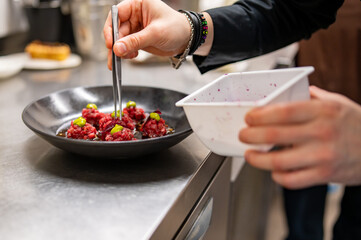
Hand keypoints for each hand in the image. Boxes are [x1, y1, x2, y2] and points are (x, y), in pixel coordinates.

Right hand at [103, 0, 189, 68]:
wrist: (187, 39)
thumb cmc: (177, 28)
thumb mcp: (156, 33)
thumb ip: (135, 41)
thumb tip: (118, 48)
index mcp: (138, 4)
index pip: (117, 14)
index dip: (111, 28)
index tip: (111, 42)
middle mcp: (135, 15)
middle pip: (116, 29)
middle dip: (116, 43)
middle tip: (117, 55)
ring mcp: (135, 28)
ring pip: (120, 40)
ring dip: (120, 51)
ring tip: (125, 58)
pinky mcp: (138, 39)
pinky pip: (126, 47)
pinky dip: (126, 53)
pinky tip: (132, 56)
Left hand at [239, 86, 360, 188]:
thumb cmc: (356, 124)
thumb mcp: (337, 103)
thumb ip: (311, 97)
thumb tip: (288, 91)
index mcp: (323, 111)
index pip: (283, 111)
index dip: (260, 115)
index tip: (248, 118)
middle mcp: (322, 132)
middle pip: (275, 135)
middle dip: (251, 136)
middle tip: (243, 136)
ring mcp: (323, 156)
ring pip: (279, 161)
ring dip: (258, 159)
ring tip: (250, 155)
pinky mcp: (324, 174)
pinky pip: (292, 180)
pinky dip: (277, 176)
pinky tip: (273, 170)